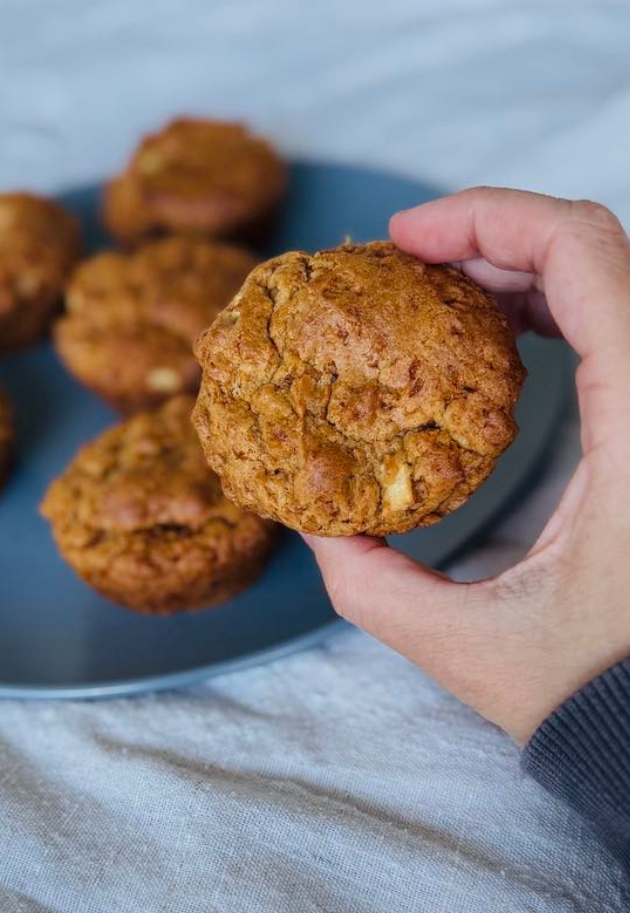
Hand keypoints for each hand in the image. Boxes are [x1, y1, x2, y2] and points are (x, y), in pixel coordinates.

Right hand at [304, 188, 629, 741]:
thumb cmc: (601, 694)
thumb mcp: (465, 644)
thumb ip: (368, 584)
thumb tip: (312, 520)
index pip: (584, 257)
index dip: (488, 217)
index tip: (401, 239)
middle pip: (597, 250)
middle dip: (489, 237)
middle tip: (401, 266)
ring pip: (609, 280)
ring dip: (518, 270)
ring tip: (434, 296)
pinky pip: (616, 324)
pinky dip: (553, 309)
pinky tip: (495, 338)